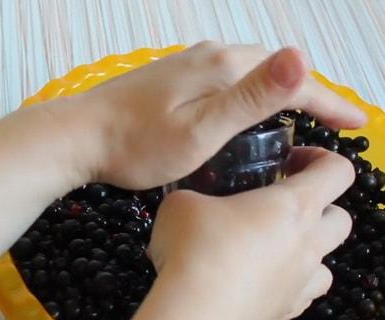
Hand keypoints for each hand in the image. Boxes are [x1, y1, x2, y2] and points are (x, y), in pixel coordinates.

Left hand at [72, 41, 365, 189]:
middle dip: (309, 94)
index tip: (357, 125)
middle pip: (275, 70)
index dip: (330, 103)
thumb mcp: (199, 132)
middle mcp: (210, 54)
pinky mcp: (172, 73)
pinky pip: (226, 75)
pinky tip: (244, 109)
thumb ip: (250, 98)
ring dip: (278, 90)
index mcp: (224, 67)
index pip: (293, 81)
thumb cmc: (136, 146)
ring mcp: (188, 61)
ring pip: (249, 70)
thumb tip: (301, 58)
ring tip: (299, 117)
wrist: (79, 136)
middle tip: (334, 123)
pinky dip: (249, 89)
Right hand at [147, 147, 353, 319]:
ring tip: (270, 250)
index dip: (321, 158)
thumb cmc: (195, 247)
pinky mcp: (284, 313)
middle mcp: (307, 243)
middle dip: (319, 207)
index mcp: (293, 206)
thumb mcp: (182, 202)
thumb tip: (191, 204)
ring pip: (326, 263)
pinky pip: (300, 295)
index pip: (337, 171)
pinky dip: (287, 285)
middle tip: (279, 206)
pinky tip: (256, 282)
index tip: (289, 161)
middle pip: (342, 218)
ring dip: (306, 252)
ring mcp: (300, 282)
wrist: (196, 312)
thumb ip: (196, 195)